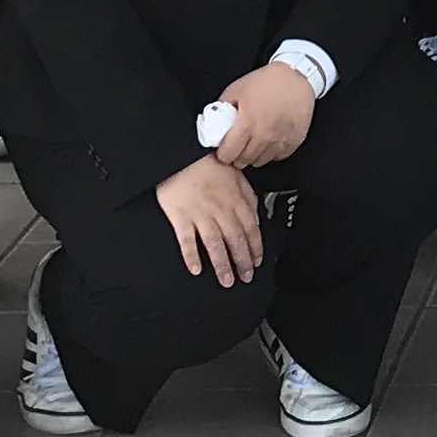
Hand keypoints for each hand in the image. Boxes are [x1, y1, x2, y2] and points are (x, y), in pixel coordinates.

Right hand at [154, 154, 262, 286]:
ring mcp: (199, 214)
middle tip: (244, 277)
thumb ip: (248, 199)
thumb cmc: (209, 166)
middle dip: (242, 262)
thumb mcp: (238, 177)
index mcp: (235, 200)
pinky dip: (191, 256)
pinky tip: (196, 269)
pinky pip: (187, 240)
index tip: (257, 263)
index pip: (250, 230)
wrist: (182, 156)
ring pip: (215, 244)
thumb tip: (256, 218)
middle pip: (235, 240)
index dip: (255, 249)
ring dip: (222, 265)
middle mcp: (220, 209)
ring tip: (226, 280)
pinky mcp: (180, 217)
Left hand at [210, 60, 317, 168]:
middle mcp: (264, 135)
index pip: (228, 154)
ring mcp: (280, 139)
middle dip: (237, 156)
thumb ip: (223, 108)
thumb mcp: (236, 89)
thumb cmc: (267, 81)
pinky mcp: (294, 140)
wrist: (297, 76)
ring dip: (254, 155)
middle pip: (244, 160)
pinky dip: (272, 152)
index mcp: (247, 123)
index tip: (224, 149)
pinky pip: (278, 156)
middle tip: (238, 146)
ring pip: (261, 161)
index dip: (223, 153)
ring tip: (253, 143)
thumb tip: (214, 122)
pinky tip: (269, 141)